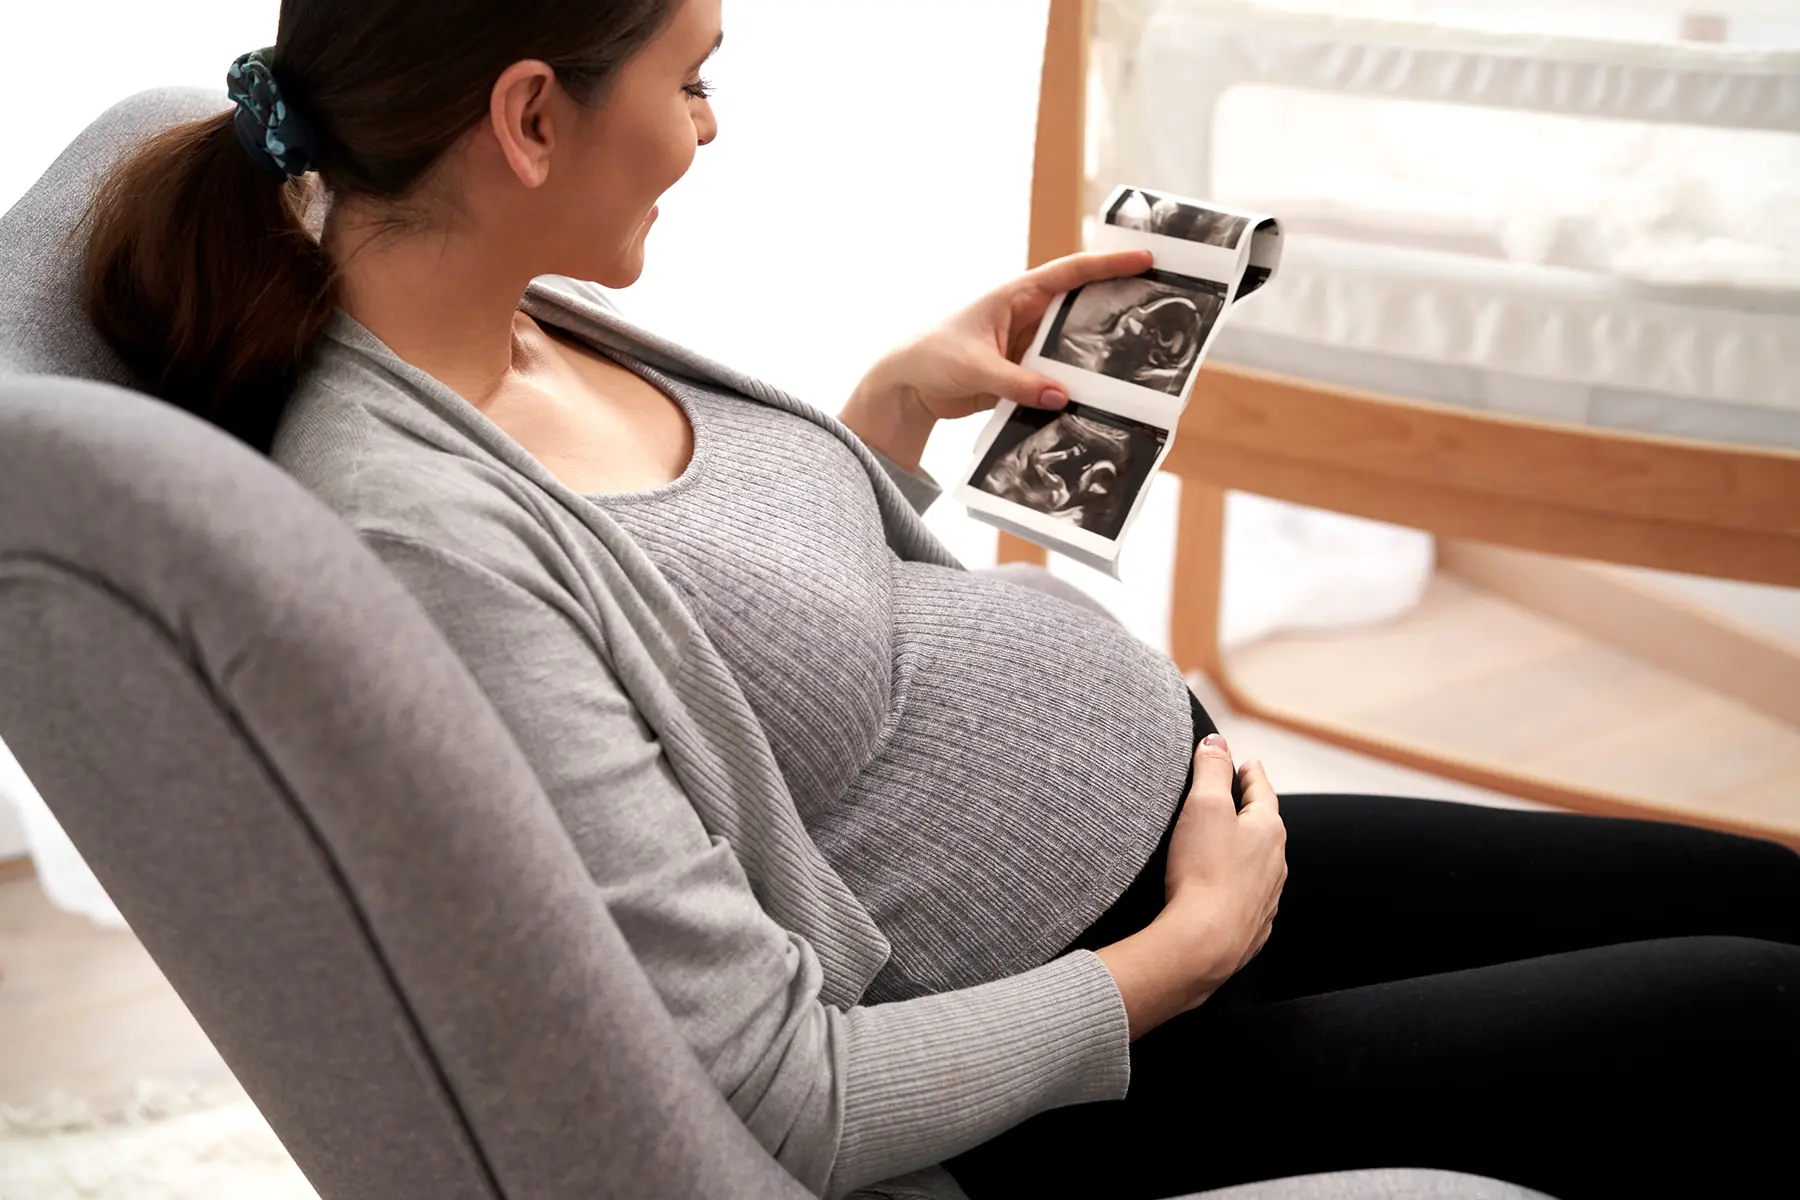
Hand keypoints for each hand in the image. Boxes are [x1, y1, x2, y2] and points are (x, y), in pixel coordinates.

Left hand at [838, 249, 1155, 469]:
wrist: (905, 387)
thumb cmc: (931, 358)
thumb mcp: (975, 369)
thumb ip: (1019, 384)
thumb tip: (1062, 397)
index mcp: (1015, 296)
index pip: (1071, 273)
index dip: (1109, 266)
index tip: (1146, 259)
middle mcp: (1026, 316)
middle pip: (1080, 307)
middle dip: (1117, 306)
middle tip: (1160, 305)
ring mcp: (1026, 346)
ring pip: (1072, 346)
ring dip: (1097, 354)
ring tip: (1139, 361)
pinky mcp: (1022, 375)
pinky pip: (1056, 378)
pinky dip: (1074, 387)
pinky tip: (1098, 400)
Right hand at [1095, 734, 1286, 1038]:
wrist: (1204, 943)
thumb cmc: (1203, 870)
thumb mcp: (1204, 805)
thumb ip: (1211, 769)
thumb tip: (1217, 740)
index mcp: (1268, 829)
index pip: (1262, 791)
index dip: (1251, 774)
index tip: (1248, 764)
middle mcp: (1275, 863)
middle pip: (1265, 828)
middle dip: (1252, 811)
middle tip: (1238, 798)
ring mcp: (1266, 898)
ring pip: (1261, 865)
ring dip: (1247, 851)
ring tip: (1231, 844)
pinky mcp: (1251, 927)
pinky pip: (1249, 898)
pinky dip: (1239, 886)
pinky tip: (1227, 890)